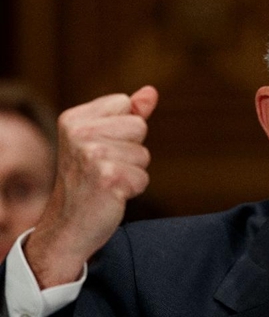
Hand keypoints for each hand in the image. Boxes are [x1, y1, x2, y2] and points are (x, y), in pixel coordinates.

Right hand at [24, 86, 158, 288]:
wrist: (67, 226)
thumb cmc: (88, 180)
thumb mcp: (101, 140)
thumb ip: (128, 114)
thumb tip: (151, 92)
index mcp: (74, 118)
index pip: (125, 103)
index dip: (123, 129)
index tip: (100, 148)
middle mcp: (80, 133)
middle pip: (139, 126)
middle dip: (131, 149)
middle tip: (104, 168)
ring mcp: (93, 155)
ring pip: (143, 154)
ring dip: (132, 171)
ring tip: (106, 181)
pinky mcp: (109, 178)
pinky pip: (143, 177)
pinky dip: (133, 189)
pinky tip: (110, 195)